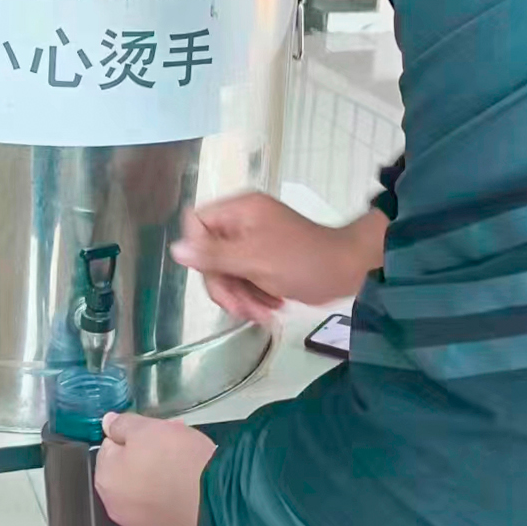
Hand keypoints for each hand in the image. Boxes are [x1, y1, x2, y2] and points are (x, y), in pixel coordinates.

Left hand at [96, 412, 216, 525]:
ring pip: (147, 488)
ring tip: (188, 465)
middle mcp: (117, 507)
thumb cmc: (178, 462)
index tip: (155, 433)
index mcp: (106, 480)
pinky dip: (173, 497)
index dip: (133, 436)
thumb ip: (122, 425)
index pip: (111, 447)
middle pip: (129, 469)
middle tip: (175, 445)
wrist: (219, 502)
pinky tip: (191, 489)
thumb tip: (107, 423)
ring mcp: (142, 525)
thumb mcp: (147, 429)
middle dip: (148, 455)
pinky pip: (165, 507)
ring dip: (162, 475)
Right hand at [173, 191, 384, 321]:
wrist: (351, 271)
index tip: (214, 275)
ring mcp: (254, 243)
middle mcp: (242, 223)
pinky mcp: (266, 261)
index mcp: (239, 211)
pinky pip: (245, 279)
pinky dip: (254, 297)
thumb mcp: (254, 259)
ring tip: (262, 315)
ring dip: (241, 297)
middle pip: (210, 255)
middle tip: (242, 310)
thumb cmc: (303, 260)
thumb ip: (214, 255)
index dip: (199, 253)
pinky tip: (270, 309)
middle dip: (226, 286)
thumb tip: (175, 249)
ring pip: (227, 272)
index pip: (196, 225)